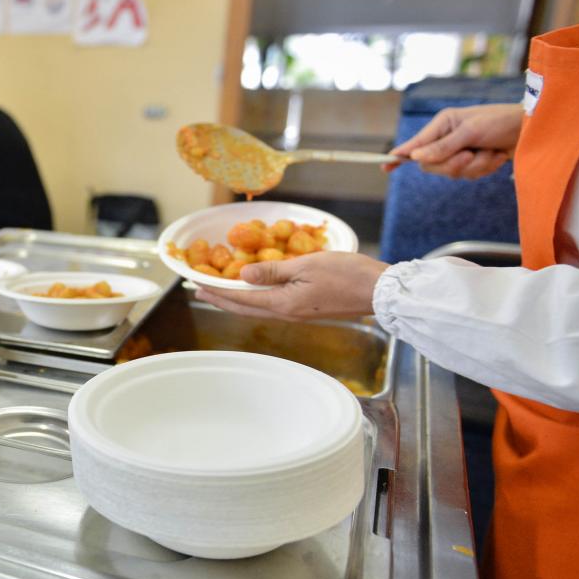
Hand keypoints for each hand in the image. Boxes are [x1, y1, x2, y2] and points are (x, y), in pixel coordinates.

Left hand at [194, 251, 389, 320]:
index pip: (242, 298)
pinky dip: (255, 300)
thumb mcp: (306, 265)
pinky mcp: (308, 310)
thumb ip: (273, 270)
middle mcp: (287, 313)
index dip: (218, 291)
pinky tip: (253, 293)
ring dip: (236, 300)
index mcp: (283, 303)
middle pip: (245, 308)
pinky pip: (273, 306)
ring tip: (220, 292)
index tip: (198, 286)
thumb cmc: (347, 274)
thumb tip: (243, 274)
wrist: (380, 292)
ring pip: (258, 308)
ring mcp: (298, 314)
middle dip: (221, 299)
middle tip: (200, 291)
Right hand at [382, 103, 522, 178]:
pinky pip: (468, 176)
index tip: (384, 165)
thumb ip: (443, 147)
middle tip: (470, 155)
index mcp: (442, 125)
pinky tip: (496, 156)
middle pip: (431, 165)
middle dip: (452, 164)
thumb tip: (416, 159)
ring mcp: (459, 152)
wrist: (530, 130)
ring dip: (474, 166)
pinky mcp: (473, 163)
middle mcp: (447, 139)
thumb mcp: (471, 132)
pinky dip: (484, 168)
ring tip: (490, 152)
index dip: (399, 156)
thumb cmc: (500, 122)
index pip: (415, 144)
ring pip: (451, 173)